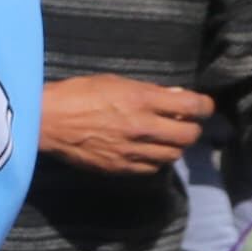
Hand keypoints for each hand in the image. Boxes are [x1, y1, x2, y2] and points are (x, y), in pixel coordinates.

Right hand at [41, 75, 212, 172]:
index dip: (205, 106)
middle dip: (192, 128)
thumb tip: (175, 97)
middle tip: (186, 123)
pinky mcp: (121, 167)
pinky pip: (152, 168)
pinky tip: (148, 150)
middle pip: (188, 135)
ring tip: (167, 138)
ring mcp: (132, 151)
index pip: (192, 106)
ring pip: (173, 155)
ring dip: (176, 146)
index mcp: (141, 101)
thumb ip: (148, 91)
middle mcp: (142, 128)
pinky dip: (157, 159)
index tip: (204, 106)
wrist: (46, 122)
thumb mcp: (115, 82)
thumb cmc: (77, 94)